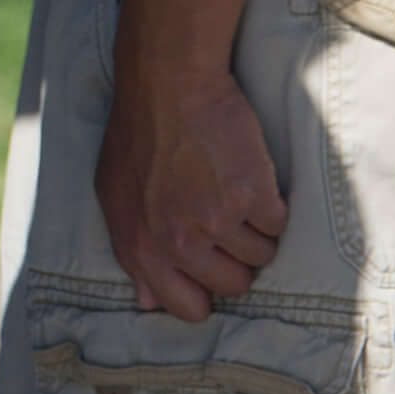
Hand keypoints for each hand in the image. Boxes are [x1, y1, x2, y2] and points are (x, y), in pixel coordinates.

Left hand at [97, 58, 287, 321]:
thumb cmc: (138, 136)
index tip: (209, 269)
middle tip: (226, 221)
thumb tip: (147, 302)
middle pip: (234, 285)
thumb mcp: (115, 196)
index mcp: (141, 248)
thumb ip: (132, 251)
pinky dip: (273, 205)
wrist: (168, 85)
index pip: (186, 308)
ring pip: (262, 256)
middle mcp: (178, 243)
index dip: (204, 292)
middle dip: (236, 259)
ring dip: (256, 229)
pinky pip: (279, 224)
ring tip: (235, 192)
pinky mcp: (252, 198)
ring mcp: (217, 222)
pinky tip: (250, 177)